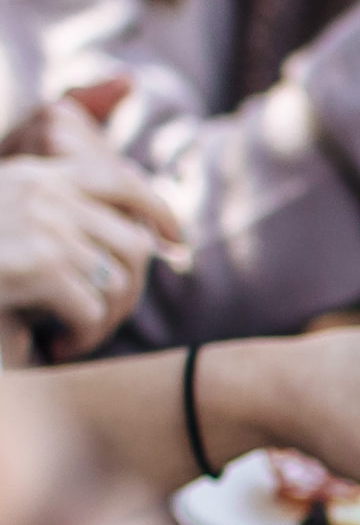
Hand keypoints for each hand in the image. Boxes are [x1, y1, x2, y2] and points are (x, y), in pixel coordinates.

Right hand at [0, 151, 181, 357]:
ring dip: (105, 323)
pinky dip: (84, 337)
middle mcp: (37, 190)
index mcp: (31, 176)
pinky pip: (95, 308)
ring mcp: (37, 222)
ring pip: (120, 281)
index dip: (159, 212)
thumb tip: (157, 238)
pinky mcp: (35, 262)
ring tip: (75, 339)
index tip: (179, 246)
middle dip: (131, 293)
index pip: (118, 179)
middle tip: (102, 324)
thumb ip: (64, 218)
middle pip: (134, 243)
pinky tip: (58, 348)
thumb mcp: (15, 231)